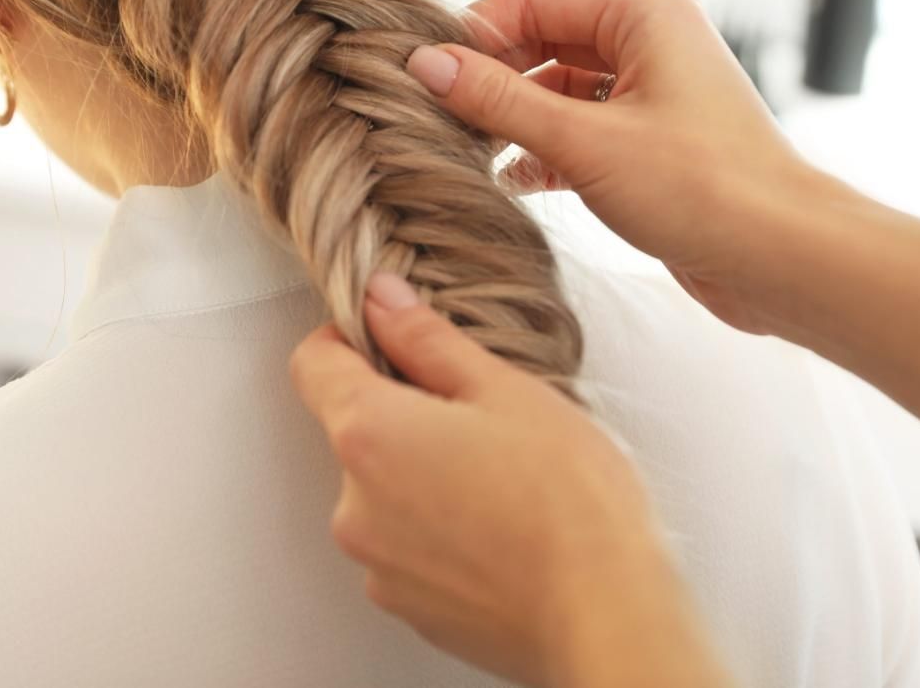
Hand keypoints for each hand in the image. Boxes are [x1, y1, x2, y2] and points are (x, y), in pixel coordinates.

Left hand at [291, 273, 733, 687]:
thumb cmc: (569, 503)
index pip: (312, 364)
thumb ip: (427, 339)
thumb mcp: (505, 390)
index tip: (392, 338)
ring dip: (423, 476)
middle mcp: (354, 505)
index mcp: (369, 434)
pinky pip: (407, 548)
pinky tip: (499, 530)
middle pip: (355, 431)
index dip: (347, 338)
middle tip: (482, 420)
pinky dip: (439, 532)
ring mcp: (377, 564)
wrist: (606, 619)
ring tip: (501, 483)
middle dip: (405, 414)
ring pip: (384, 492)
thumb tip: (381, 299)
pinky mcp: (407, 606)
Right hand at [407, 0, 843, 333]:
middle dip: (490, 79)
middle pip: (542, 41)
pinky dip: (544, 150)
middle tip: (435, 119)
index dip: (474, 33)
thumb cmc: (702, 188)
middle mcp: (650, 42)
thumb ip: (499, 101)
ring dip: (513, 119)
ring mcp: (654, 93)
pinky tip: (511, 182)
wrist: (786, 259)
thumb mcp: (583, 142)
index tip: (423, 74)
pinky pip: (581, 129)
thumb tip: (424, 63)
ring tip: (465, 154)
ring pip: (559, 89)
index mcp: (643, 14)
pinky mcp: (652, 143)